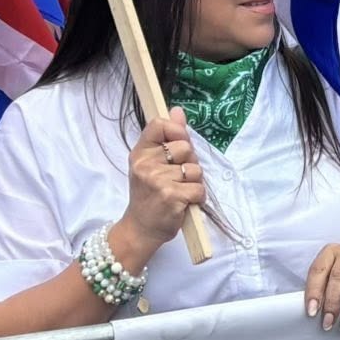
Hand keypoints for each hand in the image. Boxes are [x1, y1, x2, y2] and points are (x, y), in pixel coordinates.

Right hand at [118, 110, 207, 256]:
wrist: (141, 229)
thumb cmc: (150, 195)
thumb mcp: (152, 164)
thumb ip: (167, 137)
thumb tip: (178, 110)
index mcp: (140, 153)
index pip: (159, 124)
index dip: (176, 131)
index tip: (177, 144)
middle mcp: (146, 165)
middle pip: (185, 147)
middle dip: (189, 162)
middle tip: (177, 177)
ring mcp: (158, 181)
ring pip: (195, 169)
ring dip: (194, 182)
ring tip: (179, 191)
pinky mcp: (171, 197)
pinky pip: (199, 188)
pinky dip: (198, 197)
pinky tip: (185, 203)